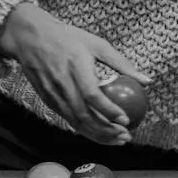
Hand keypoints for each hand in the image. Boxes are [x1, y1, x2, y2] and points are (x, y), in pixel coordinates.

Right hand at [0, 4, 136, 144]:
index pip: (92, 95)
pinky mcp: (47, 100)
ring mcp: (52, 93)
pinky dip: (84, 129)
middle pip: (84, 115)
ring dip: (96, 135)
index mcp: (76, 66)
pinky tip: (98, 133)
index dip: (109, 110)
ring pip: (75, 122)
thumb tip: (147, 81)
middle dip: (106, 131)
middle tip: (125, 136)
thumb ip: (122, 63)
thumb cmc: (68, 38)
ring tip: (116, 140)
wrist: (30, 38)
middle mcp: (62, 82)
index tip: (126, 120)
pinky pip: (67, 119)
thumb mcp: (97, 44)